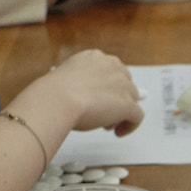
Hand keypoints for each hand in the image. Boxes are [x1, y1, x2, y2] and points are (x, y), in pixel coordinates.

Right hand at [20, 47, 144, 135]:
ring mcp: (122, 85)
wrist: (57, 99)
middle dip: (115, 99)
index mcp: (95, 57)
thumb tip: (80, 95)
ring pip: (132, 100)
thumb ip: (79, 82)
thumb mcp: (66, 78)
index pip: (111, 70)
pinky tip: (118, 132)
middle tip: (101, 114)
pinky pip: (137, 117)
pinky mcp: (127, 104)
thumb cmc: (53, 92)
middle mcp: (112, 66)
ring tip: (105, 124)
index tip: (98, 98)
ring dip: (121, 113)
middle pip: (124, 84)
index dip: (106, 87)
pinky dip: (130, 126)